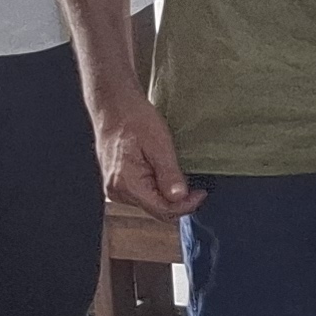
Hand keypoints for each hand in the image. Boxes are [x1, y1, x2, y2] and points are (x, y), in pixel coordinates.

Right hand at [94, 92, 201, 218]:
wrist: (114, 106)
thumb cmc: (134, 119)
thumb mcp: (159, 144)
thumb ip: (169, 174)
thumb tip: (179, 198)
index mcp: (126, 183)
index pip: (162, 210)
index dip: (185, 205)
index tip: (201, 194)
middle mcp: (117, 191)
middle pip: (156, 209)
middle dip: (178, 201)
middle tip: (195, 186)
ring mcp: (115, 188)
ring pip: (150, 203)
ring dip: (167, 195)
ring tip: (178, 174)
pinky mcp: (118, 183)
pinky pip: (142, 194)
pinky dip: (157, 188)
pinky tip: (164, 174)